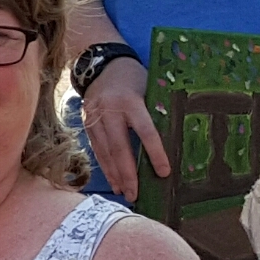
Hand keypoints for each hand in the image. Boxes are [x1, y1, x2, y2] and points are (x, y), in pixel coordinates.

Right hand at [78, 60, 167, 201]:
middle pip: (119, 148)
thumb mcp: (148, 88)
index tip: (164, 172)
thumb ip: (154, 111)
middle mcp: (109, 111)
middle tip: (135, 195)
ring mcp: (94, 118)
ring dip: (115, 175)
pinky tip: (113, 180)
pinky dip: (105, 166)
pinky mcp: (87, 124)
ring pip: (105, 152)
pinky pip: (96, 149)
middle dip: (128, 174)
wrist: (101, 64)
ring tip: (124, 193)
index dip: (155, 153)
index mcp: (130, 101)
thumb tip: (172, 140)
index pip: (145, 131)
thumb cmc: (132, 77)